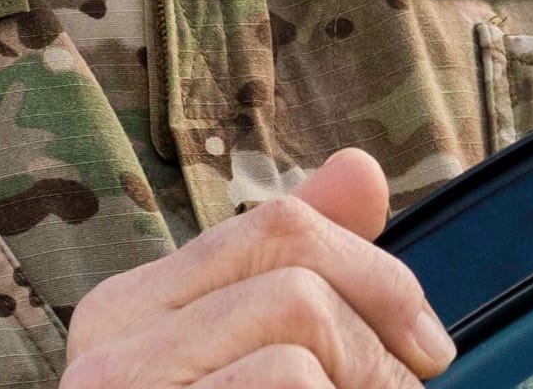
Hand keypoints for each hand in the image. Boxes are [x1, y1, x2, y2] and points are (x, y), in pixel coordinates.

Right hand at [62, 148, 455, 387]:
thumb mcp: (264, 365)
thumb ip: (298, 274)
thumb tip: (362, 165)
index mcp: (128, 313)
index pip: (278, 229)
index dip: (379, 277)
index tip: (426, 350)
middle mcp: (106, 346)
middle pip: (296, 270)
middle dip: (378, 338)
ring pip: (299, 321)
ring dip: (367, 383)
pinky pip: (286, 379)